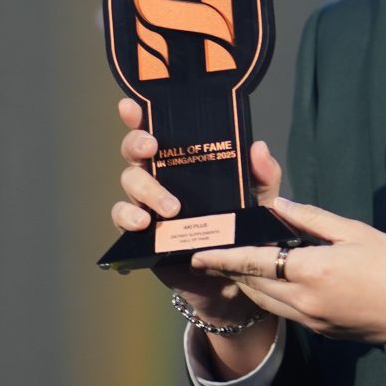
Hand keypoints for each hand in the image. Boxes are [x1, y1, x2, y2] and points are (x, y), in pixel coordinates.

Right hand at [110, 95, 281, 315]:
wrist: (234, 279)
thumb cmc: (243, 229)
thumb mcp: (260, 201)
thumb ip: (263, 176)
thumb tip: (258, 148)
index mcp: (186, 162)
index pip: (161, 131)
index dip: (141, 116)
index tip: (132, 106)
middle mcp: (162, 177)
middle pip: (136, 153)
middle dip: (138, 144)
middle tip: (152, 148)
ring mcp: (148, 204)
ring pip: (130, 183)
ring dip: (145, 190)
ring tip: (170, 208)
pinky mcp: (142, 233)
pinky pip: (122, 219)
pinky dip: (128, 218)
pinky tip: (142, 225)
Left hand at [192, 199, 385, 349]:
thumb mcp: (357, 232)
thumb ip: (312, 219)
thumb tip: (278, 204)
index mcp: (311, 271)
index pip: (251, 262)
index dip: (221, 257)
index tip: (196, 254)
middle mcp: (304, 301)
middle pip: (252, 285)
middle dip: (230, 270)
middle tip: (213, 254)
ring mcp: (313, 320)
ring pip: (267, 303)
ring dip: (249, 285)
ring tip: (238, 267)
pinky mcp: (324, 331)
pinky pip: (286, 312)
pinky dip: (272, 296)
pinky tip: (277, 281)